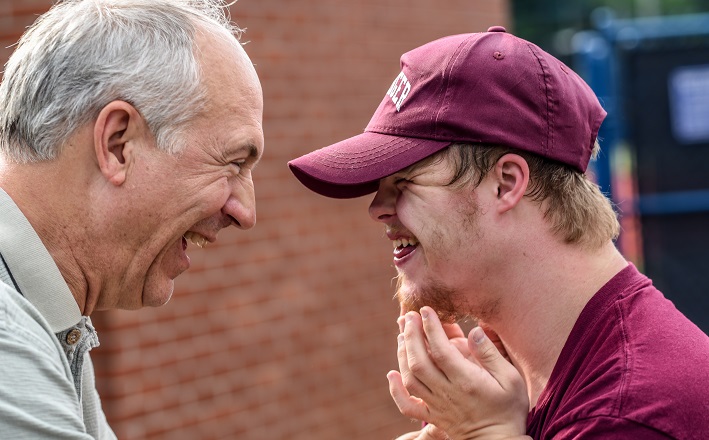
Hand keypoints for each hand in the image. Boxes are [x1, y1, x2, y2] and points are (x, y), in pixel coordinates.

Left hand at [389, 307, 529, 439]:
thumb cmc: (508, 409)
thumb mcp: (511, 379)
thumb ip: (491, 354)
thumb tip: (474, 330)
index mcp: (466, 381)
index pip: (441, 350)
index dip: (431, 328)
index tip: (426, 309)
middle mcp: (446, 392)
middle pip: (419, 361)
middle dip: (411, 335)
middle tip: (409, 316)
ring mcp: (436, 405)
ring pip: (410, 378)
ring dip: (402, 354)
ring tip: (402, 334)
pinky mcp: (432, 416)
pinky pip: (407, 405)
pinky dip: (395, 390)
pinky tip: (391, 374)